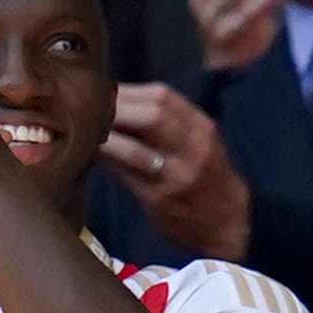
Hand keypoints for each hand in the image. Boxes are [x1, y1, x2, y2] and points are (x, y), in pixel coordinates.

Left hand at [101, 83, 252, 260]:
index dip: (126, 91)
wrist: (230, 222)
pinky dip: (107, 160)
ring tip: (82, 130)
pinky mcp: (162, 199)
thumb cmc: (206, 177)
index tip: (99, 91)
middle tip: (84, 109)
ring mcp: (179, 175)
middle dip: (114, 109)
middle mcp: (195, 147)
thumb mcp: (197, 143)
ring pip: (136, 148)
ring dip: (105, 137)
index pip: (162, 96)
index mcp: (201, 127)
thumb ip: (167, 123)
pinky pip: (128, 175)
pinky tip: (91, 154)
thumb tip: (114, 102)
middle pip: (151, 115)